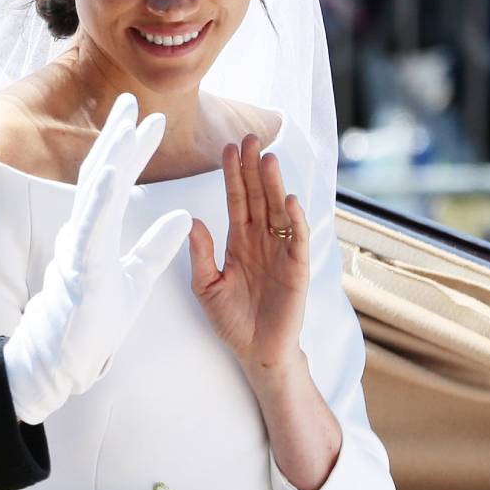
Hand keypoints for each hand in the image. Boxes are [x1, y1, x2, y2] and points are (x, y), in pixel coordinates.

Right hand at [4, 94, 191, 423]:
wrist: (68, 359)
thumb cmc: (95, 321)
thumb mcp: (137, 278)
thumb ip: (157, 246)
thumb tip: (185, 216)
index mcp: (98, 232)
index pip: (116, 182)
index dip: (131, 150)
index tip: (150, 120)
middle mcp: (84, 231)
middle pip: (100, 174)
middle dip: (116, 137)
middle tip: (130, 100)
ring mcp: (79, 247)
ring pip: (94, 193)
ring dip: (110, 156)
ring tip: (125, 125)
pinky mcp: (81, 267)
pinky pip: (91, 227)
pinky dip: (101, 197)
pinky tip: (111, 172)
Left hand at [188, 134, 309, 371]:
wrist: (256, 352)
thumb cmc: (232, 320)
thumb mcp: (206, 286)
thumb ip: (200, 255)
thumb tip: (192, 220)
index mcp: (239, 241)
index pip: (236, 199)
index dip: (233, 174)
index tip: (227, 148)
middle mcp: (261, 240)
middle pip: (258, 197)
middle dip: (253, 168)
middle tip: (250, 137)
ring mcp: (280, 252)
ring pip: (278, 210)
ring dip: (274, 185)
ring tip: (268, 158)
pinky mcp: (297, 269)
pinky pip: (296, 239)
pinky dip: (294, 220)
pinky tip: (289, 200)